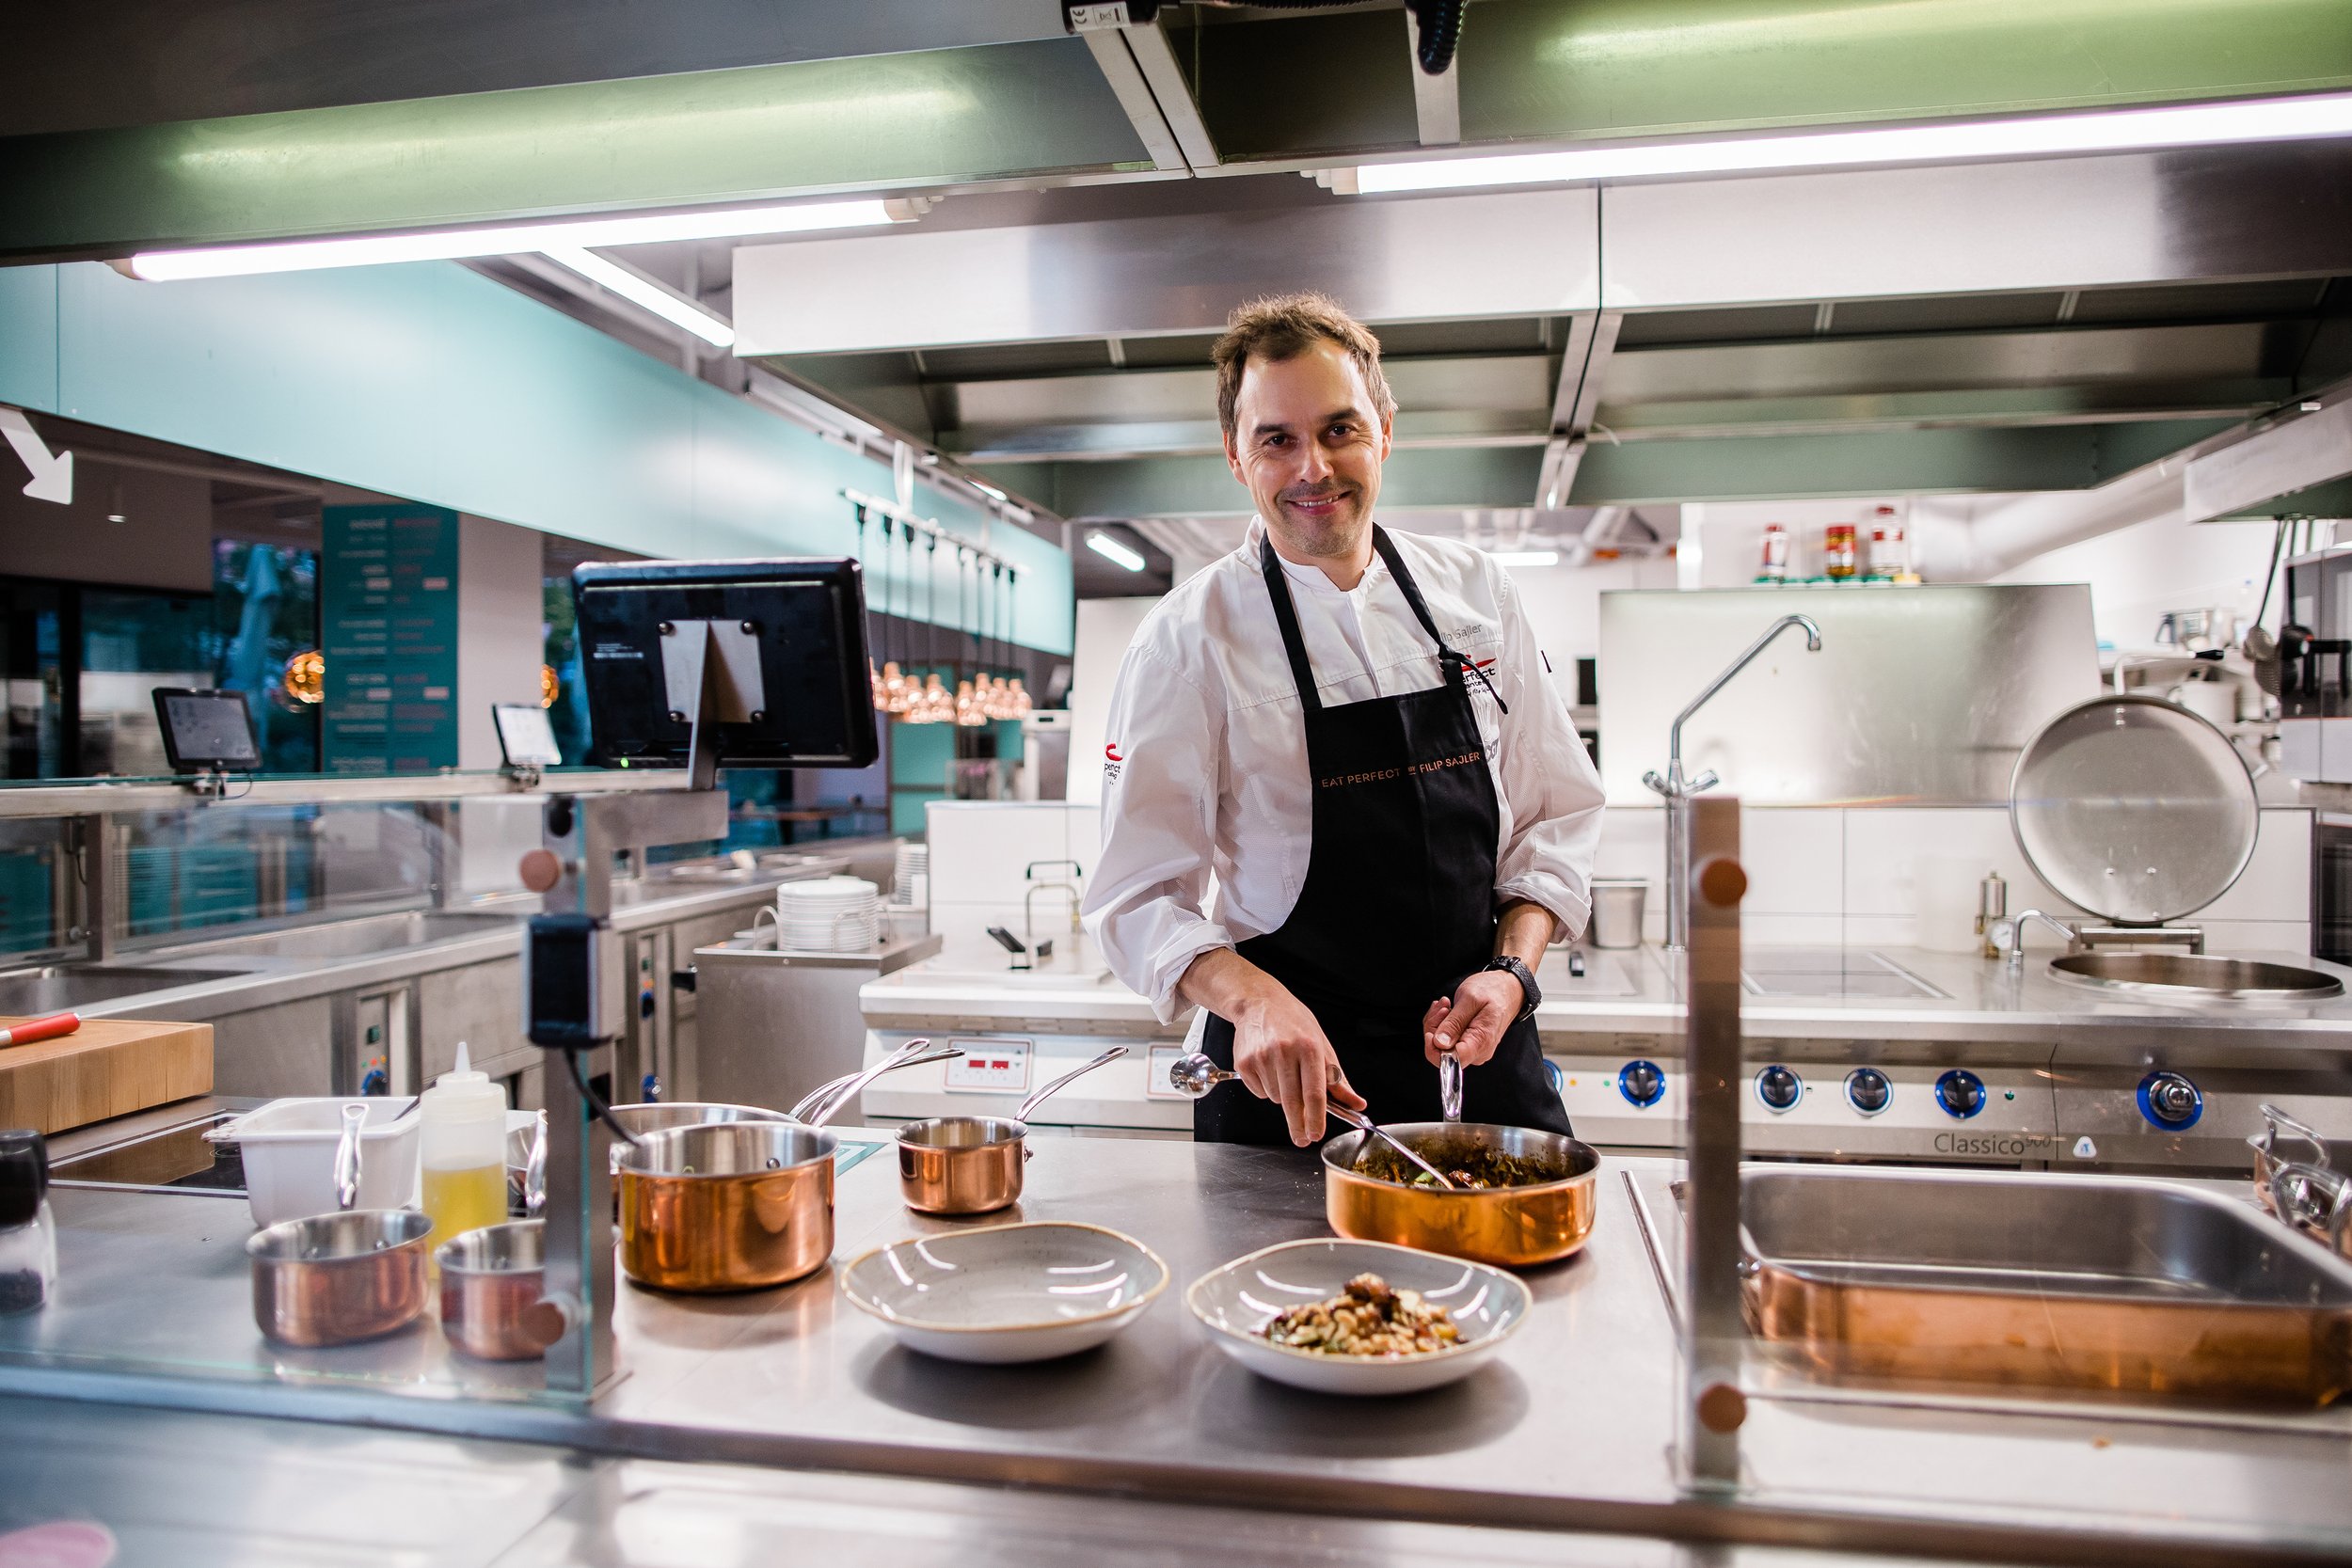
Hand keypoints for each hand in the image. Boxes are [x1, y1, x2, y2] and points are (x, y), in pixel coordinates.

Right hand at [1232, 985, 1364, 1145]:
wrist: (1259, 1003)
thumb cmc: (1295, 1024)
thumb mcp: (1322, 1045)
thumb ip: (1338, 1079)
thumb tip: (1356, 1103)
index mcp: (1308, 1047)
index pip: (1314, 1092)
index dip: (1316, 1118)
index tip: (1316, 1134)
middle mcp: (1284, 1051)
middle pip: (1292, 1102)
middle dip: (1298, 1125)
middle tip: (1302, 1139)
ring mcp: (1261, 1057)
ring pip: (1275, 1098)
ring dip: (1283, 1098)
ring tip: (1283, 1074)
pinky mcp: (1244, 1063)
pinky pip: (1259, 1092)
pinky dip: (1266, 1089)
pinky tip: (1268, 1069)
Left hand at [1422, 969, 1523, 1067]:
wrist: (1508, 989)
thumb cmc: (1493, 990)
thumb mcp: (1470, 999)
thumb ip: (1454, 1023)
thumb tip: (1440, 1043)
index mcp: (1480, 1042)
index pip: (1450, 1061)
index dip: (1434, 1048)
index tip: (1431, 1029)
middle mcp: (1477, 1051)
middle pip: (1442, 1053)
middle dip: (1434, 1029)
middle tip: (1442, 1007)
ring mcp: (1474, 1048)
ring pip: (1442, 1046)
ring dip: (1437, 1023)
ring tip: (1446, 1004)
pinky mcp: (1469, 1043)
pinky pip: (1447, 1040)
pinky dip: (1442, 1024)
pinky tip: (1447, 1009)